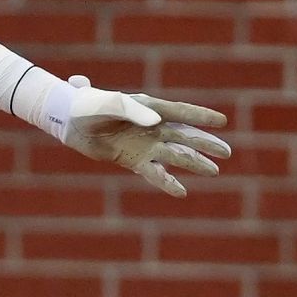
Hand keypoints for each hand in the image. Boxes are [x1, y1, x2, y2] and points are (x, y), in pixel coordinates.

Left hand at [62, 79, 230, 196]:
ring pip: (175, 156)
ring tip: (214, 171)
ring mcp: (143, 144)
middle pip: (184, 136)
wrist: (69, 120)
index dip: (201, 116)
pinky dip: (167, 182)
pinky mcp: (133, 160)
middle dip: (206, 144)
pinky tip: (181, 192)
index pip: (180, 112)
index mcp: (149, 107)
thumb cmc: (88, 105)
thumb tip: (157, 122)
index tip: (222, 121)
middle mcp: (151, 126)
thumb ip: (132, 110)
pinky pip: (154, 173)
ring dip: (194, 163)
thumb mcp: (109, 104)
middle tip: (227, 152)